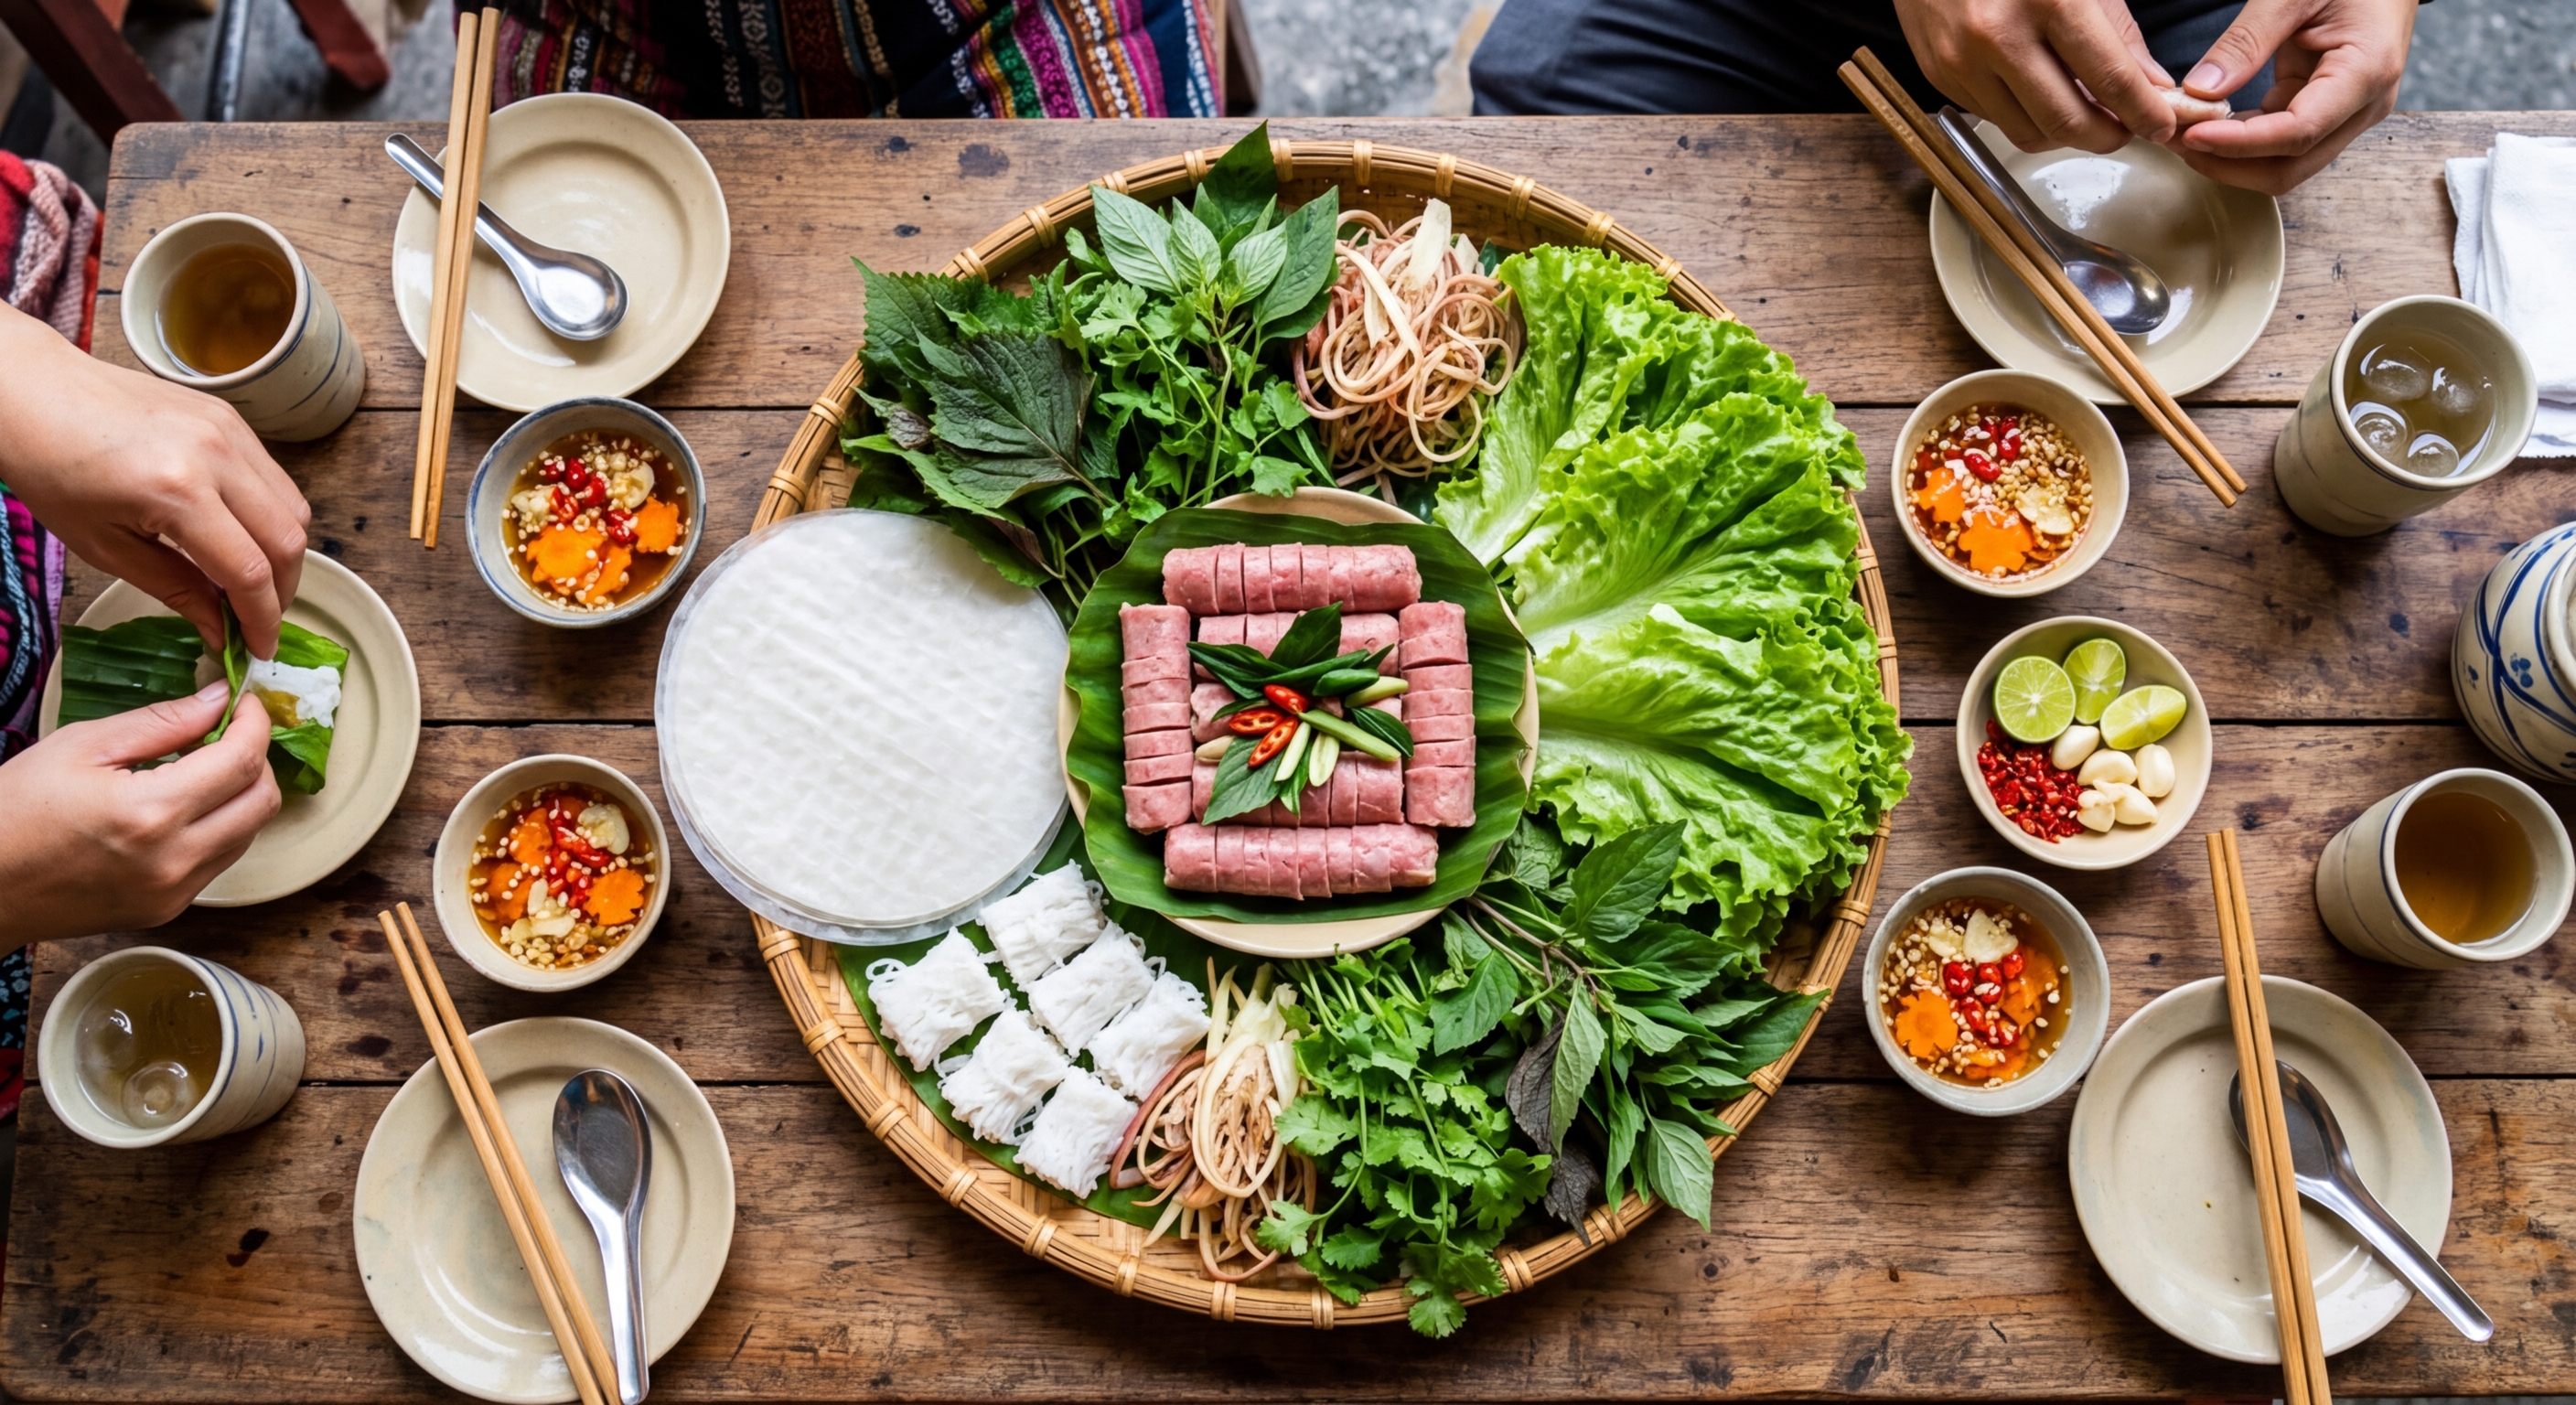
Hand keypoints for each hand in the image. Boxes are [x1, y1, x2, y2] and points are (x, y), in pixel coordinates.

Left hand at [0, 304, 309, 658]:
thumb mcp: (104, 547)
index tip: (258, 649)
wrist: (35, 394)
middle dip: (283, 592)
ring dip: (283, 554)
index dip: (262, 619)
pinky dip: (271, 515)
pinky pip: (275, 478)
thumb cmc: (52, 471)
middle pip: (288, 541)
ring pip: (294, 509)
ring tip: (253, 579)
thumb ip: (174, 588)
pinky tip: (242, 532)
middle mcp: (216, 456)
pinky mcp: (231, 418)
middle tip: (258, 618)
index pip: (248, 571)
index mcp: (176, 492)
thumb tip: (219, 628)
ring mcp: (230, 431)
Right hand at [0, 684, 280, 945]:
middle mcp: (174, 860)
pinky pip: (220, 861)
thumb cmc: (14, 810)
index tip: (246, 704)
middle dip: (257, 759)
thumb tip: (221, 699)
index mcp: (151, 813)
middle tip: (227, 733)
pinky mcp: (168, 910)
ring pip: (248, 833)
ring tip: (200, 768)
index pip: (242, 762)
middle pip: (263, 801)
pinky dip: (219, 826)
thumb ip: (162, 722)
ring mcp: (174, 892)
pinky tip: (183, 806)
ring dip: (240, 795)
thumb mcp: (81, 746)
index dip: (255, 724)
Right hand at [1894, 0, 2178, 155]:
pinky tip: (2036, 93)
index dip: (2143, 112)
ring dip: (2064, 135)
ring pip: (2029, 133)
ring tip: (2081, 114)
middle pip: (2068, 120)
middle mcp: (2000, 36)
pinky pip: (1994, 119)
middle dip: (2106, 138)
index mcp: (2050, 0)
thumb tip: (2150, 86)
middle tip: (2124, 131)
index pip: (2110, 78)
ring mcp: (1964, 62)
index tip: (2160, 125)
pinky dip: (2024, 117)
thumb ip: (2118, 33)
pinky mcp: (1940, 77)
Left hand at [2167, 0, 2415, 193]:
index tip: (2193, 135)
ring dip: (2229, 160)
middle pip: (2290, 167)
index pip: (2299, 132)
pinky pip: (2279, 144)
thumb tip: (2201, 90)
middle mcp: (2362, 107)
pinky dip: (2240, 143)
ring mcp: (2346, 115)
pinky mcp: (2325, 113)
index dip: (2241, 143)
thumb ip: (2248, 40)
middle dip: (2228, 164)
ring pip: (2283, 165)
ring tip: (2180, 135)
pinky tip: (2204, 128)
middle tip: (2175, 140)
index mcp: (2367, 73)